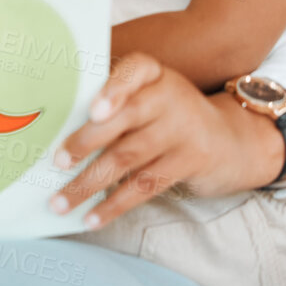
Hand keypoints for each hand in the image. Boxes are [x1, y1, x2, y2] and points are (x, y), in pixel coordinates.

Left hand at [48, 53, 282, 227]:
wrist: (229, 139)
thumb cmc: (166, 114)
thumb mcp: (149, 94)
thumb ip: (114, 101)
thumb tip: (57, 129)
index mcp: (153, 73)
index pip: (136, 69)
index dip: (115, 88)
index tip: (94, 110)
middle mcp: (171, 97)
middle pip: (126, 118)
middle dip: (87, 141)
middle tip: (58, 161)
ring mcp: (184, 130)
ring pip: (129, 157)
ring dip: (90, 182)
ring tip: (60, 201)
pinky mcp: (190, 163)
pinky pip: (145, 186)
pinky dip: (114, 204)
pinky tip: (92, 217)